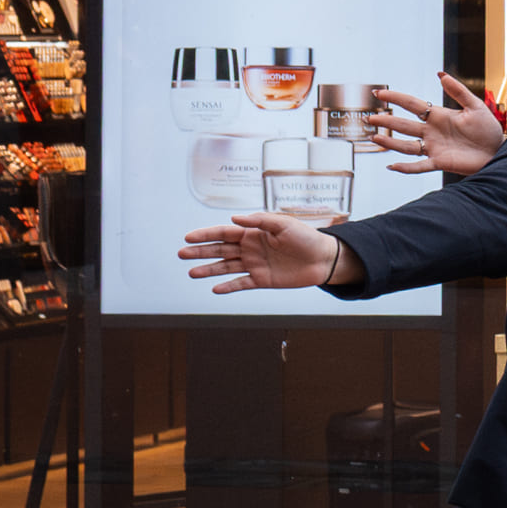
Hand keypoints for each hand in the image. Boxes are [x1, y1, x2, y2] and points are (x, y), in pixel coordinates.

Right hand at [183, 213, 346, 292]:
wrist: (324, 258)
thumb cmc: (307, 237)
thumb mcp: (284, 223)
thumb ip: (259, 221)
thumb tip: (235, 220)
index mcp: (253, 233)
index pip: (224, 233)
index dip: (206, 235)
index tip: (188, 237)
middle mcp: (250, 249)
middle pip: (220, 250)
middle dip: (200, 252)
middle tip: (182, 254)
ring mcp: (255, 265)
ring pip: (226, 267)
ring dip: (209, 270)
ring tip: (192, 272)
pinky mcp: (263, 280)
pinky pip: (242, 283)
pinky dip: (229, 286)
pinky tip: (215, 288)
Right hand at [363, 73, 506, 174]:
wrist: (499, 151)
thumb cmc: (489, 129)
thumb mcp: (475, 107)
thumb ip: (459, 91)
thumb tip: (441, 74)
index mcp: (438, 116)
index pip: (412, 105)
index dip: (395, 98)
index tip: (378, 94)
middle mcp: (432, 131)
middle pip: (403, 125)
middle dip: (386, 121)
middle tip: (368, 117)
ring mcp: (434, 147)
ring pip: (406, 145)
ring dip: (390, 142)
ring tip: (373, 137)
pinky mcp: (440, 162)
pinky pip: (419, 166)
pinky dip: (406, 167)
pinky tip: (392, 166)